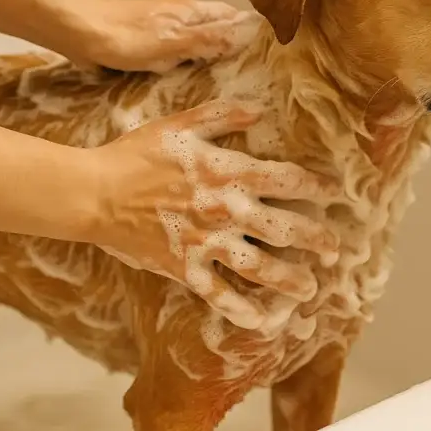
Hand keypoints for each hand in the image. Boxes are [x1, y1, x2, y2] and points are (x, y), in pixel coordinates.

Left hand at [76, 0, 258, 72]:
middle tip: (255, 70)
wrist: (79, 32)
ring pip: (198, 35)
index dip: (250, 30)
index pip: (232, 16)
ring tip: (230, 77)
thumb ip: (209, 39)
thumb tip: (246, 35)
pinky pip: (180, 46)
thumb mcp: (173, 43)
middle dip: (235, 42)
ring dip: (213, 51)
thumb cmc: (126, 38)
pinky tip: (191, 76)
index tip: (271, 49)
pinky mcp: (147, 37)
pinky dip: (191, 58)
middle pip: (217, 25)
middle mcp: (181, 13)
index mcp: (191, 11)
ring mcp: (164, 24)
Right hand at [83, 99, 340, 329]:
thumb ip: (222, 115)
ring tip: (310, 290)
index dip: (316, 187)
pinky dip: (243, 311)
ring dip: (290, 280)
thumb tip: (259, 108)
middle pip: (285, 228)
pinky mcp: (185, 268)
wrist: (95, 192)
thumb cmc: (136, 155)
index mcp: (228, 171)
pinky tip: (264, 322)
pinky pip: (220, 294)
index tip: (334, 195)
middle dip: (316, 239)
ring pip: (261, 267)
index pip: (287, 179)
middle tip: (336, 250)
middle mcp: (225, 210)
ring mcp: (206, 243)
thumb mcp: (180, 124)